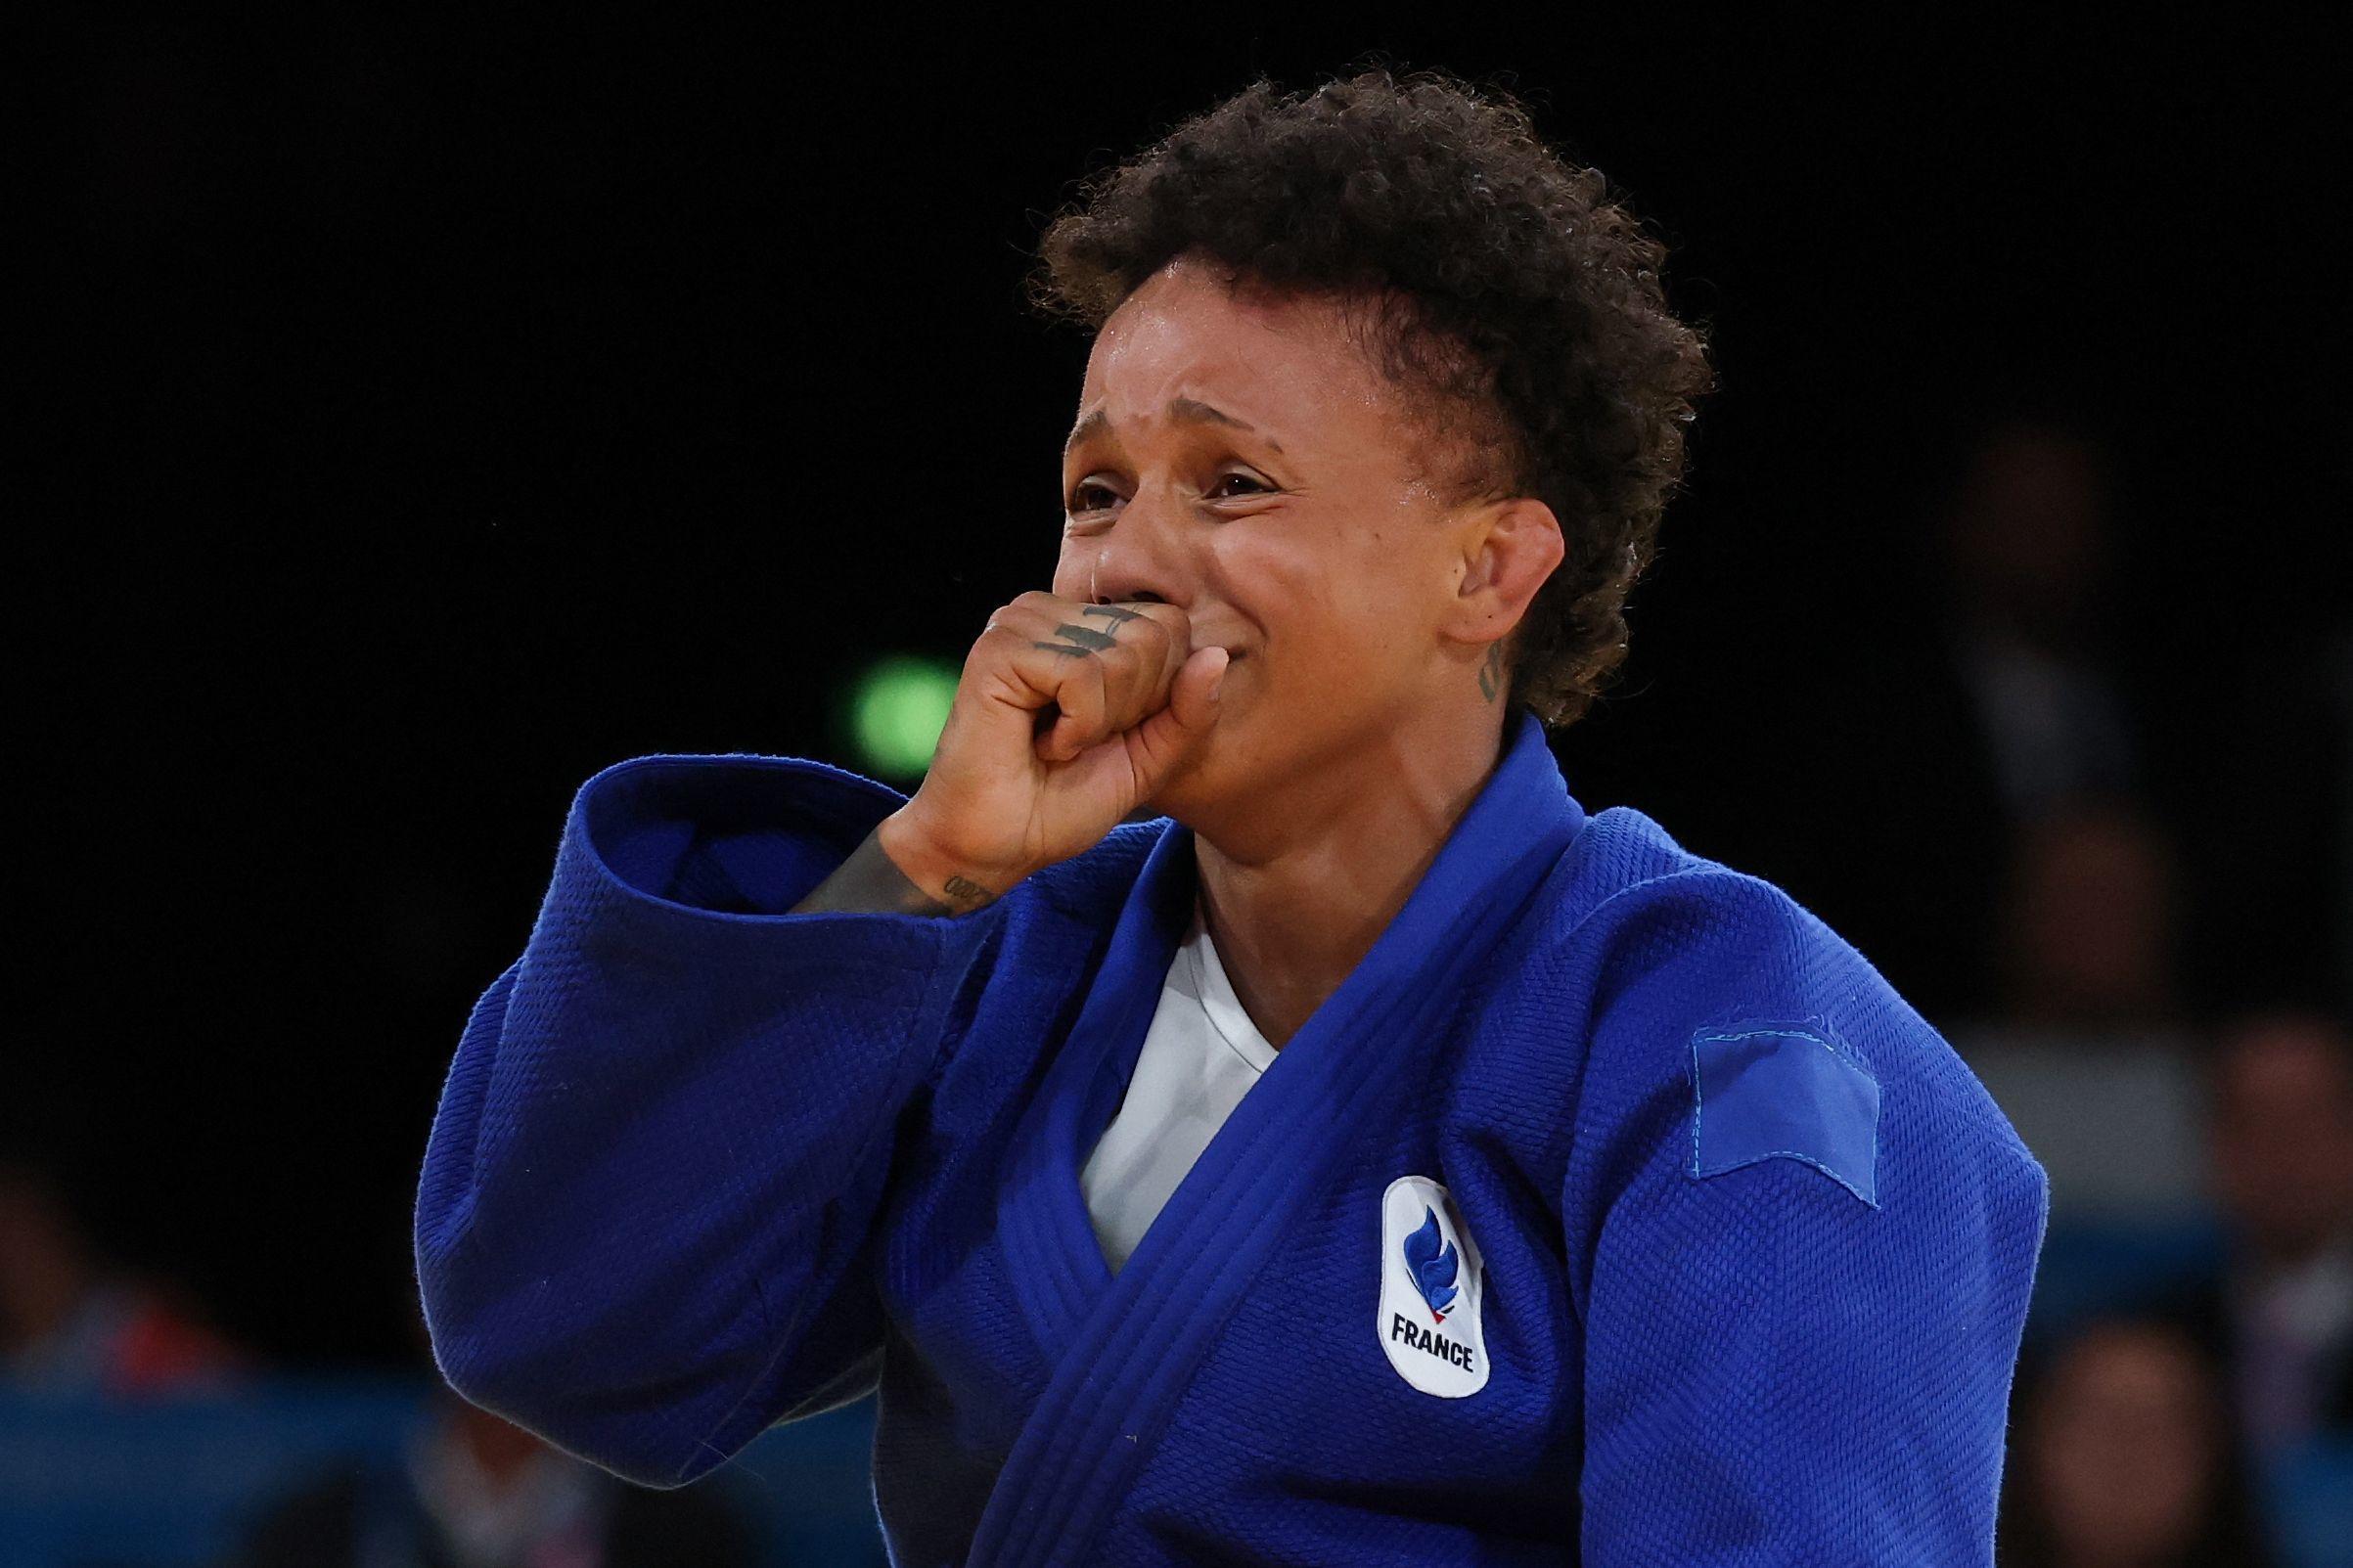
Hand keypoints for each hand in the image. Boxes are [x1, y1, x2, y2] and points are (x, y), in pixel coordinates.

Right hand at [879, 591, 1228, 903]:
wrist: (998, 846)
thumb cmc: (1062, 801)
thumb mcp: (1148, 758)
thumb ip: (1188, 711)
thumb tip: (1216, 654)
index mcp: (1086, 626)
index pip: (1171, 626)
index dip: (1159, 696)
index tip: (1109, 733)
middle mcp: (1054, 612)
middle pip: (1154, 637)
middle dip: (1132, 709)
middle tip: (1078, 740)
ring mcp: (1023, 623)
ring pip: (1122, 654)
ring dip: (1101, 722)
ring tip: (1057, 742)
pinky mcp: (999, 646)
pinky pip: (1083, 674)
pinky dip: (1076, 726)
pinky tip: (1040, 742)